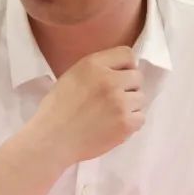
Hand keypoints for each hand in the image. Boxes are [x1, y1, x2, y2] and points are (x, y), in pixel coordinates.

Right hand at [27, 46, 144, 164]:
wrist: (52, 140)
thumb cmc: (56, 109)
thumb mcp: (72, 76)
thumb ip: (96, 70)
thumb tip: (120, 71)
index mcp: (93, 65)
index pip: (127, 54)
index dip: (126, 66)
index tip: (120, 77)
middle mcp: (110, 80)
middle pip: (137, 77)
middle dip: (129, 87)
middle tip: (114, 99)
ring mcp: (120, 102)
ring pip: (141, 98)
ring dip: (130, 106)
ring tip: (112, 114)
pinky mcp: (125, 123)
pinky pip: (141, 117)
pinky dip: (131, 122)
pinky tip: (115, 125)